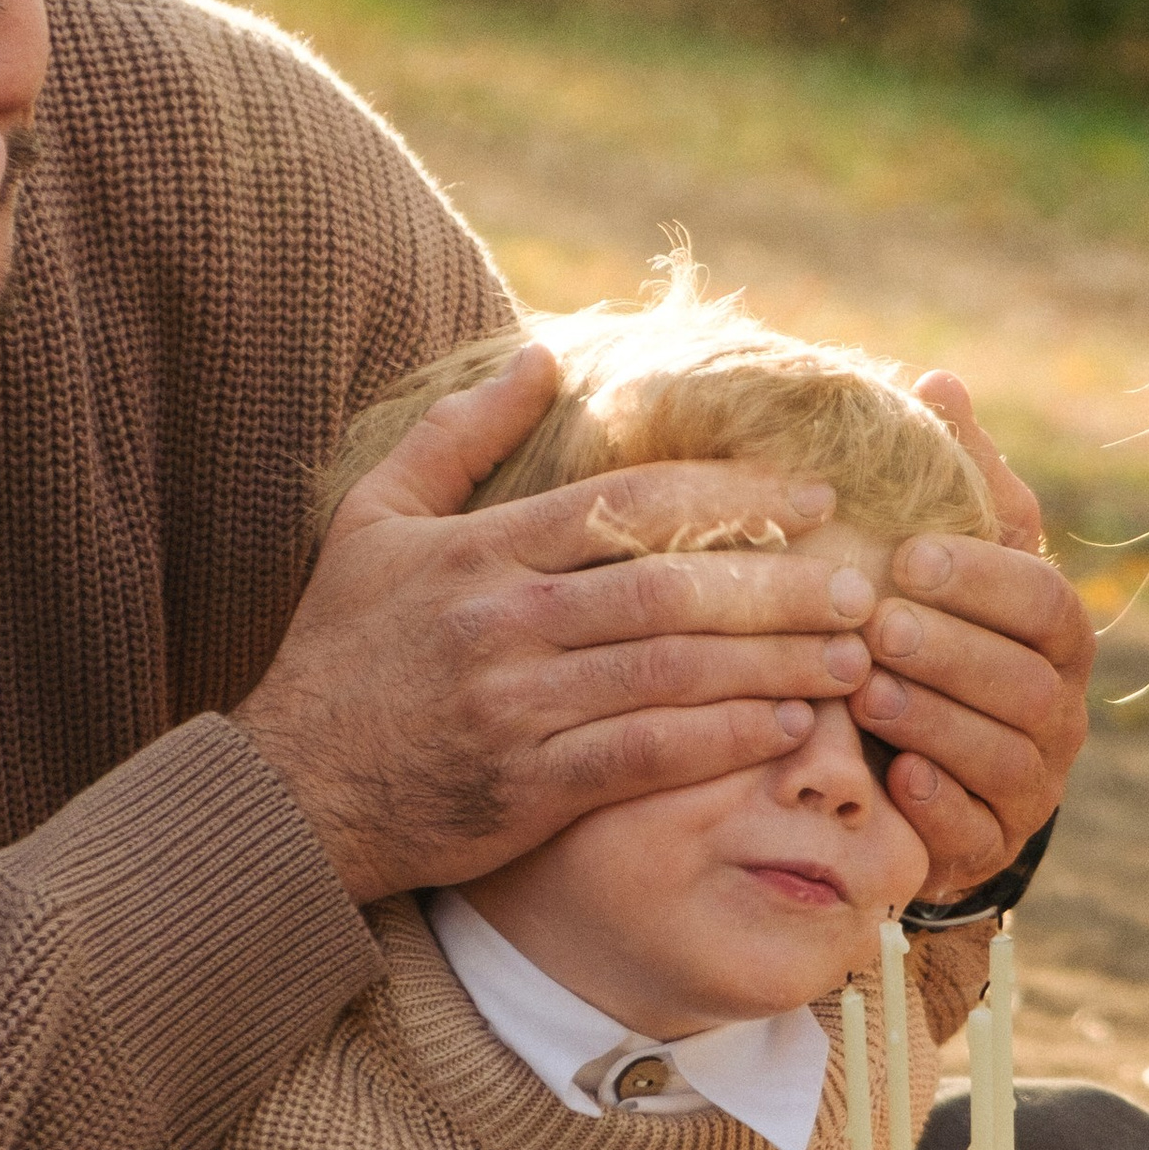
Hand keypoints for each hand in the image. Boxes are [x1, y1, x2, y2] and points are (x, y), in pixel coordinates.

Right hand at [238, 345, 884, 902]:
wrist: (289, 791)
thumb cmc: (340, 651)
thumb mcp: (374, 521)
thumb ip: (459, 436)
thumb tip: (540, 358)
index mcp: (480, 551)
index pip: (629, 506)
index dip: (733, 498)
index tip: (812, 497)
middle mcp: (503, 623)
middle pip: (669, 591)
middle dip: (779, 585)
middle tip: (860, 583)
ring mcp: (516, 709)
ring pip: (671, 674)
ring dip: (773, 664)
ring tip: (849, 656)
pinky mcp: (525, 789)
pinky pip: (646, 758)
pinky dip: (722, 741)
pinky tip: (784, 728)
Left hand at [853, 375, 1092, 901]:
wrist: (920, 767)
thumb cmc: (931, 634)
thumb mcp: (943, 557)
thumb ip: (950, 480)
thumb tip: (938, 384)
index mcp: (1054, 634)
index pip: (1042, 600)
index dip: (981, 578)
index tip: (908, 554)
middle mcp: (1057, 708)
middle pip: (1023, 680)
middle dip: (949, 650)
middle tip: (876, 624)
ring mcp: (1031, 782)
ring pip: (1002, 754)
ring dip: (936, 722)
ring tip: (867, 694)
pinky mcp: (992, 843)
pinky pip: (979, 829)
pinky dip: (941, 805)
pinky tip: (897, 781)